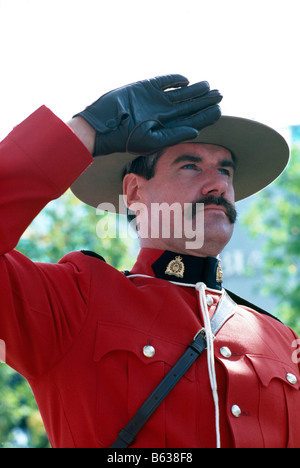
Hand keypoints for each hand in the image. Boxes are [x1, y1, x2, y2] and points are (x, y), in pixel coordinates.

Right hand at [74, 74, 221, 155]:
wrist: (103, 125)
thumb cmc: (126, 138)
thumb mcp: (152, 140)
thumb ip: (175, 135)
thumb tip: (196, 131)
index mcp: (167, 128)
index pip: (191, 121)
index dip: (205, 116)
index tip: (219, 110)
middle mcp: (164, 114)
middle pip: (189, 106)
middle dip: (204, 101)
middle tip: (220, 94)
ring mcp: (156, 100)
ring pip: (181, 93)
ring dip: (194, 90)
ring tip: (209, 86)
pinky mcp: (146, 88)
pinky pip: (164, 82)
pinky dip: (175, 80)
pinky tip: (186, 80)